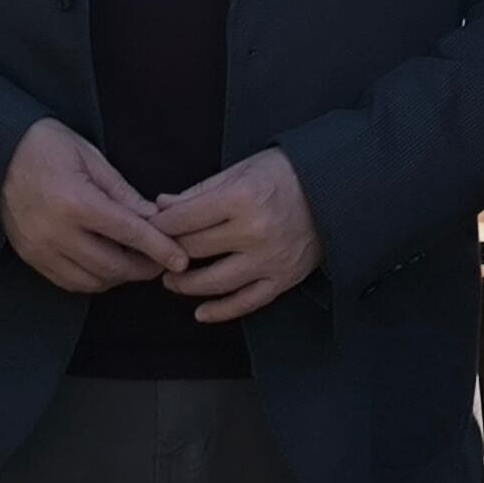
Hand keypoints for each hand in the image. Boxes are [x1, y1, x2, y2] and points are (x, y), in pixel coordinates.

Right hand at [0, 120, 188, 296]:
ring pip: (92, 281)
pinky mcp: (30, 257)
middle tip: (163, 262)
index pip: (129, 233)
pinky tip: (107, 266)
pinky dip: (94, 280)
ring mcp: (40, 249)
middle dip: (144, 268)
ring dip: (120, 277)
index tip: (181, 260)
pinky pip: (69, 282)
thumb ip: (122, 192)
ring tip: (137, 263)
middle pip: (113, 266)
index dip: (159, 249)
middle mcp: (56, 232)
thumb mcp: (90, 156)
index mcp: (75, 201)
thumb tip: (154, 217)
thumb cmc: (46, 145)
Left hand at [157, 149, 325, 324]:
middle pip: (195, 250)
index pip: (184, 219)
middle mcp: (255, 231)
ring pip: (215, 283)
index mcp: (241, 197)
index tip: (148, 227)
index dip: (159, 225)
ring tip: (171, 281)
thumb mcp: (241, 169)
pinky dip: (220, 312)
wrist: (335, 189)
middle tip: (156, 254)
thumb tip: (162, 206)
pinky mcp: (283, 279)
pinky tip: (201, 312)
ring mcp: (270, 259)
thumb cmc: (283, 174)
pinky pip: (246, 303)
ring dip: (186, 286)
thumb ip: (200, 190)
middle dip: (169, 253)